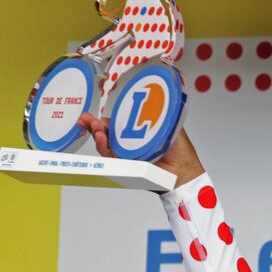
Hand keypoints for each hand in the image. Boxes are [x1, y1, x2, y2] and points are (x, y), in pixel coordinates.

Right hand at [76, 112, 205, 188]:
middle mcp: (130, 145)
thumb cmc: (181, 152)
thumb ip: (156, 113)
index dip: (101, 120)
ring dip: (98, 136)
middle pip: (105, 134)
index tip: (90, 115)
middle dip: (92, 126)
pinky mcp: (127, 168)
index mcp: (137, 133)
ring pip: (105, 146)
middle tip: (86, 120)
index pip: (114, 124)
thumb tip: (148, 98)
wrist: (185, 172)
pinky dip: (105, 149)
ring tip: (96, 128)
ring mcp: (127, 157)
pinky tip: (103, 140)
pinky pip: (112, 159)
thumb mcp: (167, 125)